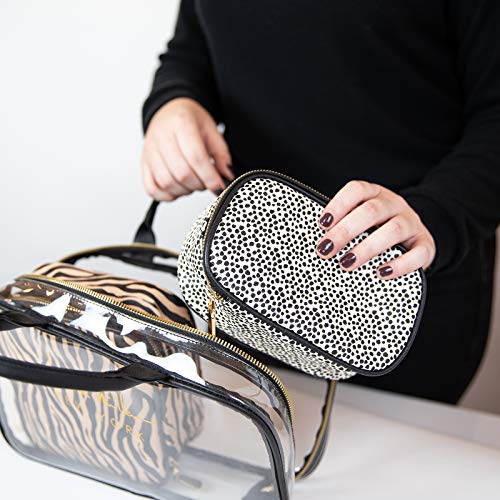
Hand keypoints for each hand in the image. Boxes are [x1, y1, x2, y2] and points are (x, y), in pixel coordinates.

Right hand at [141, 98, 233, 199]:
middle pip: (181, 173)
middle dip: (199, 185)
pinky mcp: (143, 163)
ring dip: (184, 190)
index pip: (196, 157)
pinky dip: (166, 195)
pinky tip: (178, 189)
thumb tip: (227, 178)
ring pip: (166, 183)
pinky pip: (151, 188)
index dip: (210, 178)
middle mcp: (161, 136)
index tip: (220, 188)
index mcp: (181, 123)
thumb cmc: (190, 121)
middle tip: (206, 182)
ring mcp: (149, 150)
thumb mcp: (212, 131)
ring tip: (193, 183)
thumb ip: (222, 156)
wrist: (169, 112)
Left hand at [316, 180, 435, 278]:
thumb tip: (320, 244)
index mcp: (375, 194)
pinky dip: (400, 264)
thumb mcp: (362, 220)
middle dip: (346, 231)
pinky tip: (381, 273)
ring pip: (393, 230)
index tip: (322, 224)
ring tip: (347, 263)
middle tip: (327, 249)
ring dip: (367, 248)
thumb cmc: (378, 230)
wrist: (416, 237)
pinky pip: (418, 253)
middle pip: (371, 211)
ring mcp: (412, 223)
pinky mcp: (426, 245)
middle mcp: (394, 204)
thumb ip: (344, 225)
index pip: (357, 190)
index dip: (339, 204)